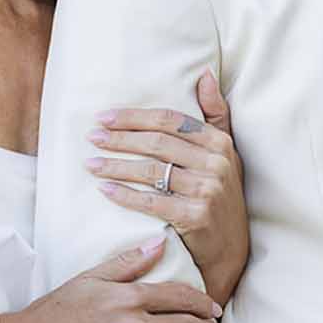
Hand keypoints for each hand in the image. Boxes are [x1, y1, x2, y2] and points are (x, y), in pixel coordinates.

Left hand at [86, 70, 247, 306]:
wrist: (231, 250)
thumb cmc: (221, 196)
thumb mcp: (226, 153)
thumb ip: (215, 113)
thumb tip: (203, 73)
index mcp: (220, 142)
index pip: (170, 120)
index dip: (134, 116)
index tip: (105, 116)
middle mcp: (216, 163)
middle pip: (157, 142)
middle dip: (120, 138)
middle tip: (92, 137)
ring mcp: (207, 190)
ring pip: (150, 170)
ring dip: (115, 165)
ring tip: (91, 163)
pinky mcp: (196, 216)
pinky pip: (151, 201)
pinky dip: (124, 194)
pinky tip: (104, 189)